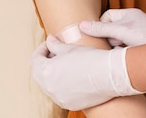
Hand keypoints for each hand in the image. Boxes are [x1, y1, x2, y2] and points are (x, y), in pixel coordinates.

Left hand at [30, 35, 144, 110]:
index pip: (35, 59)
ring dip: (54, 75)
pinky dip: (63, 86)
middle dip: (45, 62)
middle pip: (39, 74)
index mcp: (46, 72)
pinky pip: (61, 94)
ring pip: (50, 86)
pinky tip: (74, 77)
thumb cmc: (91, 58)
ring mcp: (59, 98)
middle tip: (56, 53)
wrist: (110, 74)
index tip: (50, 44)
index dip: (42, 49)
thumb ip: (55, 45)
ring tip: (67, 65)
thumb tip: (49, 40)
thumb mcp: (71, 48)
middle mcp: (49, 88)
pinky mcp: (70, 104)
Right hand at [80, 8, 145, 46]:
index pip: (106, 17)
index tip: (100, 37)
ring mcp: (137, 32)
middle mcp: (132, 21)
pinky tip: (128, 54)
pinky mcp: (141, 42)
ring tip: (123, 50)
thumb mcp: (121, 32)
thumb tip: (81, 25)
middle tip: (115, 44)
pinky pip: (126, 46)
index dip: (100, 27)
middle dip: (109, 38)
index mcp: (128, 14)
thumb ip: (102, 29)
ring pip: (118, 39)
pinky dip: (124, 50)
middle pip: (111, 29)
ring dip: (117, 45)